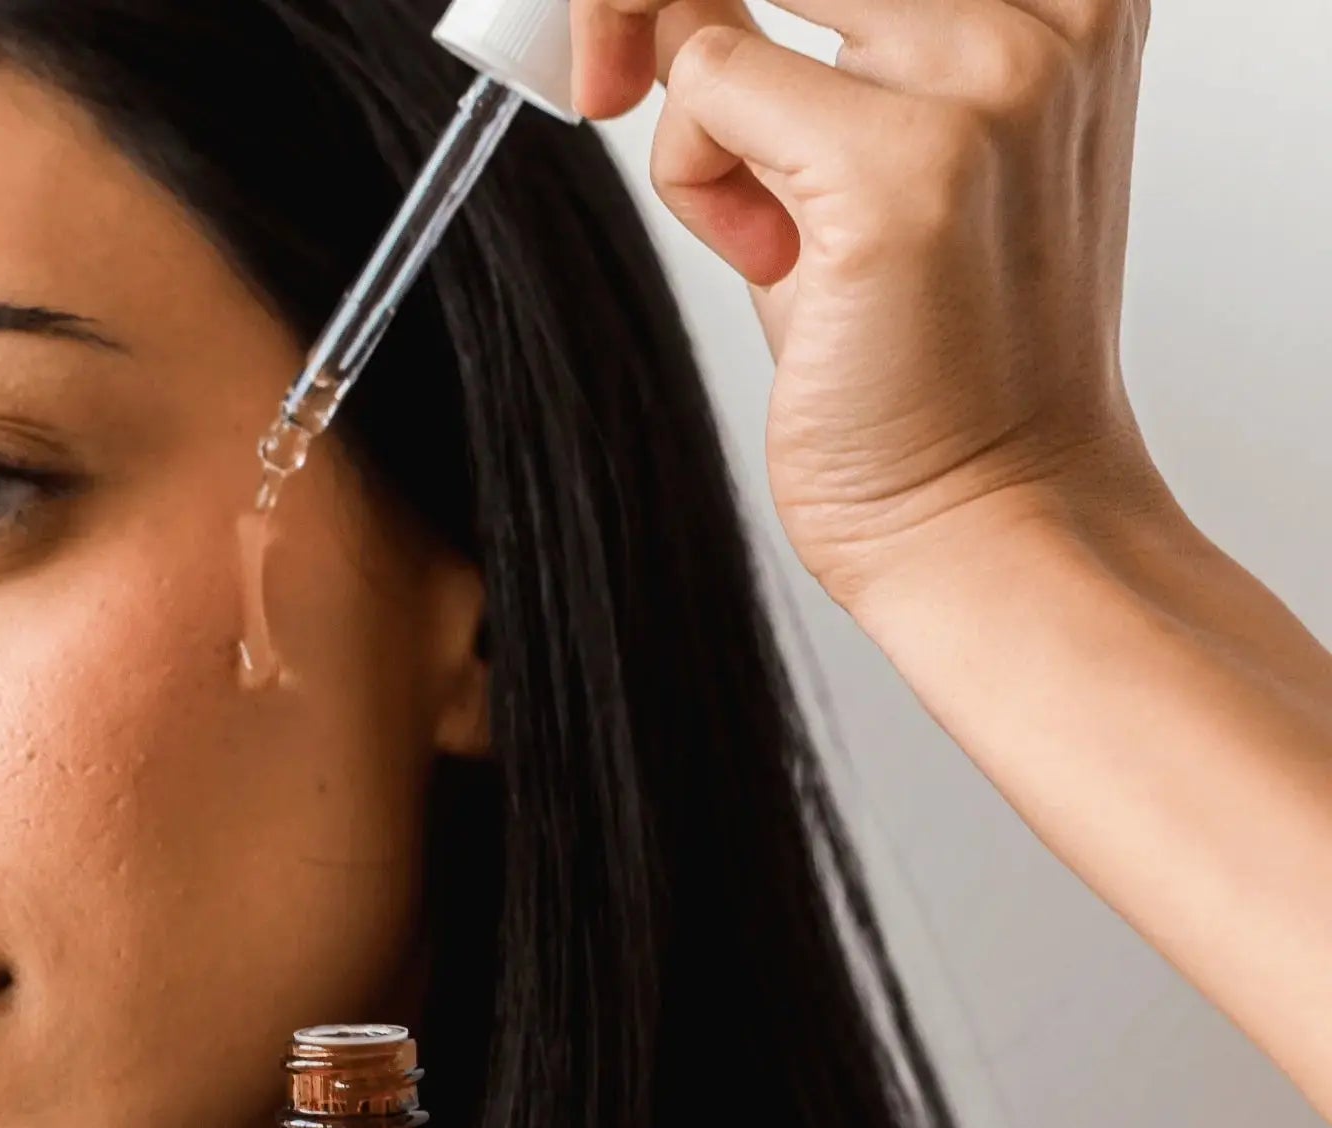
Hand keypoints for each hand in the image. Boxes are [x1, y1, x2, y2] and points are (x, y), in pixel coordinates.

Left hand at [571, 0, 1159, 612]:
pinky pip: (706, 83)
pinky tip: (778, 268)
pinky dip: (698, 181)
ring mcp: (983, 80)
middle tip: (637, 96)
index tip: (681, 40)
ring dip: (707, 121)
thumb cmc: (929, 367)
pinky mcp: (900, 167)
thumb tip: (666, 1)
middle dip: (669, 14)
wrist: (988, 518)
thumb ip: (791, 58)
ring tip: (775, 234)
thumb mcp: (867, 163)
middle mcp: (1048, 14)